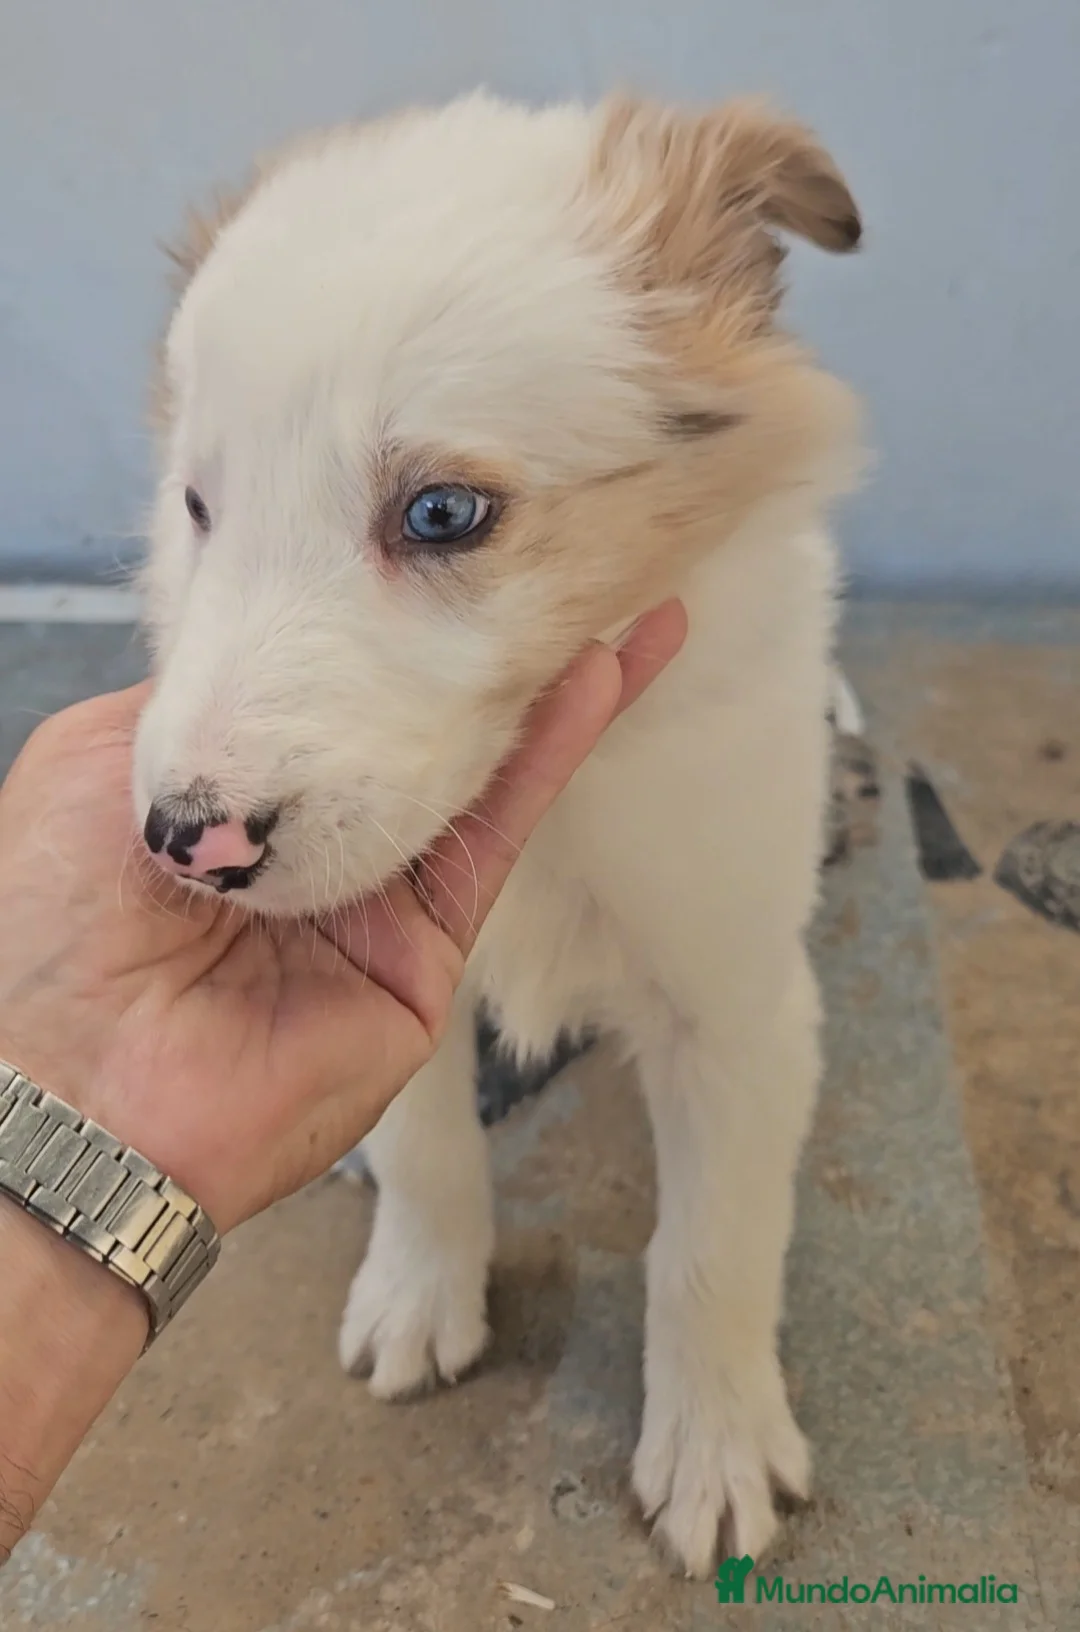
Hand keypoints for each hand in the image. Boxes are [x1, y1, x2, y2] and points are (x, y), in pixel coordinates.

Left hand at [0, 601, 685, 1234]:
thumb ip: (196, 697)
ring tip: (608, 594)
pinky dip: (549, 753)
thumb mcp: (102, 762)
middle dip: (477, 641)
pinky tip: (600, 676)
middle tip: (547, 554)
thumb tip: (274, 640)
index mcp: (234, 797)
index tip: (429, 541)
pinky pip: (495, 836)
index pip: (327, 686)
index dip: (381, 615)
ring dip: (545, 684)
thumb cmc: (49, 921)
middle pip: (414, 722)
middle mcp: (311, 840)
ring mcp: (375, 898)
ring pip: (474, 769)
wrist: (73, 1086)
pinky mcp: (427, 952)